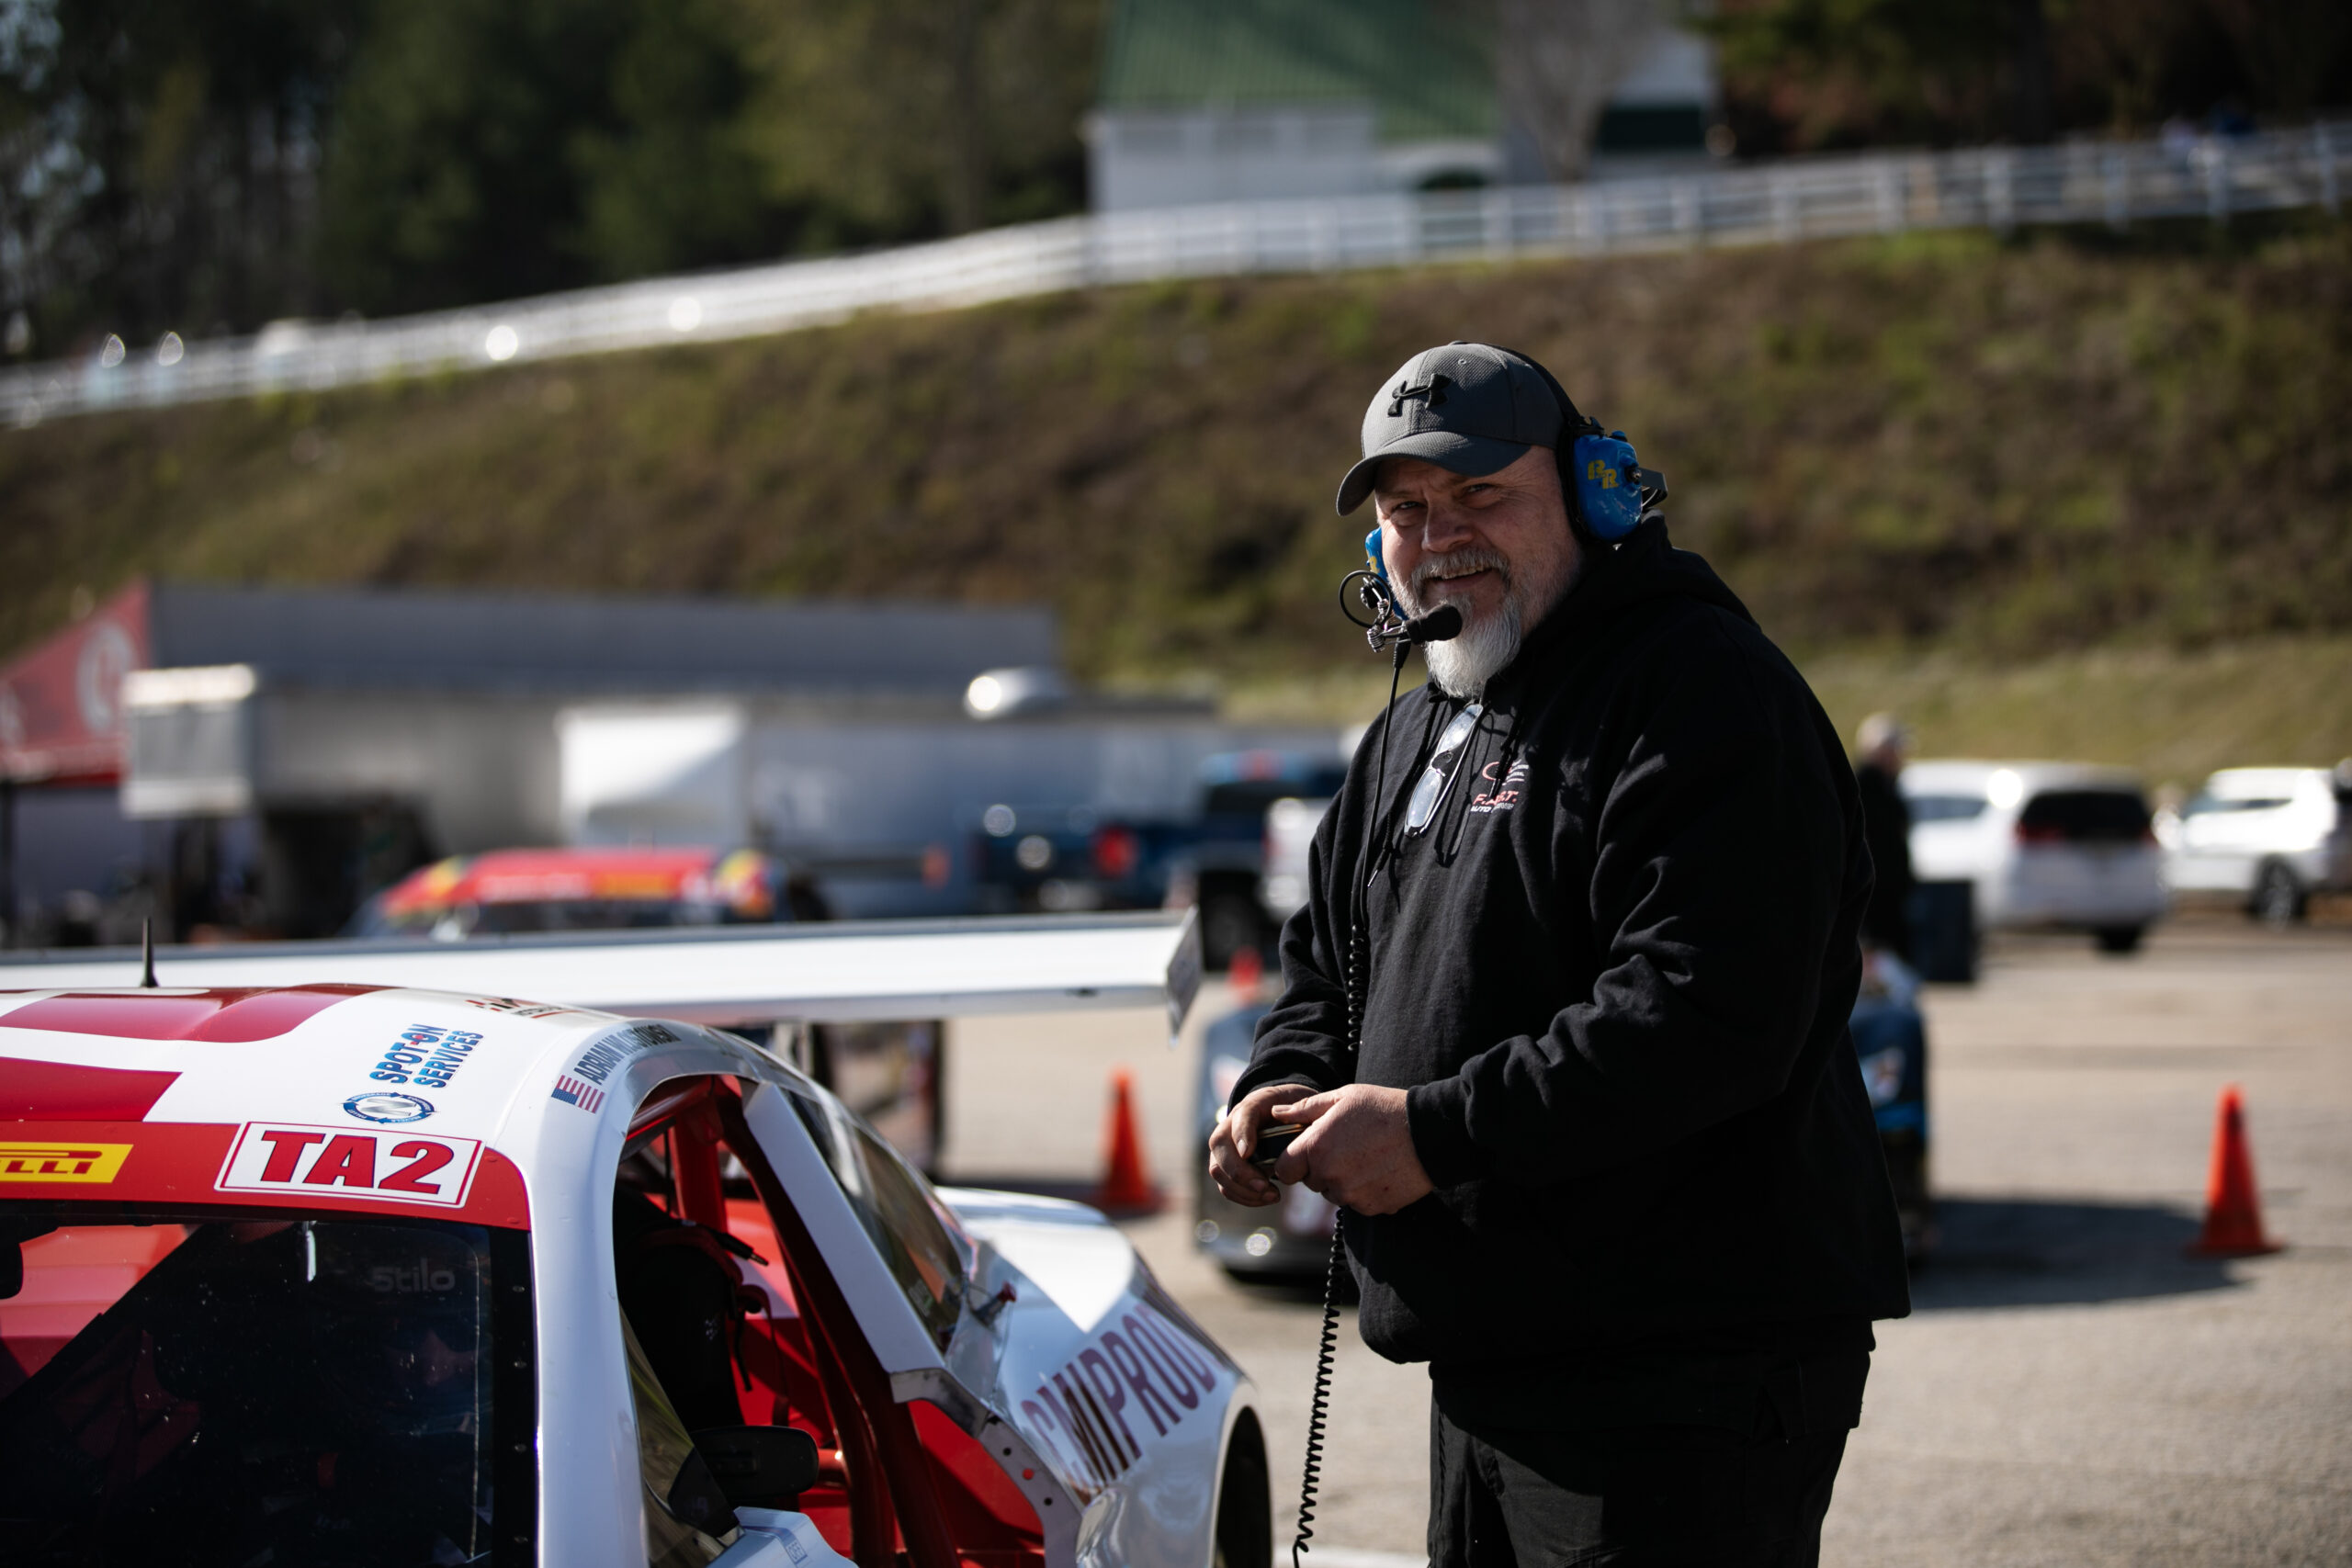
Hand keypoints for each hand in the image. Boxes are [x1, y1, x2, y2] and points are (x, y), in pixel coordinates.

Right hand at [1207, 1083, 1316, 1206]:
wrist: (1288, 1122)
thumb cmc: (1297, 1115)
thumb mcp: (1305, 1107)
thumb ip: (1302, 1110)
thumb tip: (1290, 1118)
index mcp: (1255, 1104)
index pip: (1242, 1114)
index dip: (1241, 1134)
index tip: (1248, 1153)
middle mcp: (1233, 1123)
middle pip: (1220, 1144)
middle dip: (1238, 1170)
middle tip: (1264, 1185)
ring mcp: (1226, 1147)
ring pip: (1218, 1169)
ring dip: (1242, 1188)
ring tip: (1273, 1195)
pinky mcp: (1228, 1169)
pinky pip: (1226, 1187)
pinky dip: (1245, 1197)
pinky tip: (1268, 1198)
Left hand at [1270, 1085, 1432, 1215]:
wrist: (1428, 1132)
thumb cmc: (1383, 1109)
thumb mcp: (1342, 1098)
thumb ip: (1305, 1108)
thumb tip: (1277, 1112)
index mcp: (1316, 1148)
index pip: (1284, 1170)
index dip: (1293, 1162)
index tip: (1307, 1153)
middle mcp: (1330, 1176)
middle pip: (1312, 1183)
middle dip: (1321, 1169)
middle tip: (1346, 1148)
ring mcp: (1351, 1195)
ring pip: (1335, 1194)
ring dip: (1344, 1181)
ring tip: (1366, 1157)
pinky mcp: (1372, 1207)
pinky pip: (1358, 1203)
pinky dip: (1365, 1191)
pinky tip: (1380, 1170)